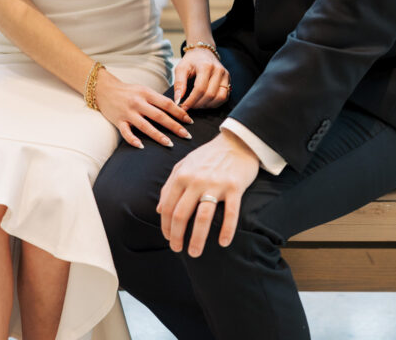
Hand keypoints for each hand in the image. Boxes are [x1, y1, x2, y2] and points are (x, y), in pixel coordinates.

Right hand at [96, 70, 193, 148]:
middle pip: (159, 116)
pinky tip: (141, 146)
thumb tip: (176, 109)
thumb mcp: (144, 90)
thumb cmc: (128, 91)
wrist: (104, 89)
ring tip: (170, 144)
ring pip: (145, 126)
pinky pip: (126, 132)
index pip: (167, 104)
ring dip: (159, 136)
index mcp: (147, 93)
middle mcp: (138, 102)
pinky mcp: (118, 121)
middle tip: (187, 135)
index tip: (189, 121)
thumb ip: (157, 99)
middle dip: (175, 126)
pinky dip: (133, 140)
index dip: (179, 112)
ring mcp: (128, 112)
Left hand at [157, 132, 258, 256]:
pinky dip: (227, 230)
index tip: (169, 239)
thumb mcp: (185, 164)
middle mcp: (196, 180)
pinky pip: (230, 213)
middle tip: (178, 250)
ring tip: (195, 253)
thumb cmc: (209, 155)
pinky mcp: (234, 187)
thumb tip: (158, 210)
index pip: (168, 207)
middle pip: (181, 214)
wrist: (237, 141)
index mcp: (182, 175)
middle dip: (177, 236)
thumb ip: (170, 185)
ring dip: (197, 239)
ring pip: (203, 217)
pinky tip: (224, 243)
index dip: (166, 227)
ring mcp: (216, 183)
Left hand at [174, 47, 230, 109]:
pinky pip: (225, 97)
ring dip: (207, 105)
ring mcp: (225, 75)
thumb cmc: (191, 61)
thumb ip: (179, 83)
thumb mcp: (181, 68)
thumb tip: (178, 99)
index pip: (200, 89)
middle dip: (198, 104)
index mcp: (206, 66)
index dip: (191, 101)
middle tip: (189, 106)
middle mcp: (218, 70)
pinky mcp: (228, 80)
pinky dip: (215, 103)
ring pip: (220, 97)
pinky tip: (206, 102)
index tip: (184, 107)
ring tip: (197, 104)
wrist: (203, 52)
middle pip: (210, 95)